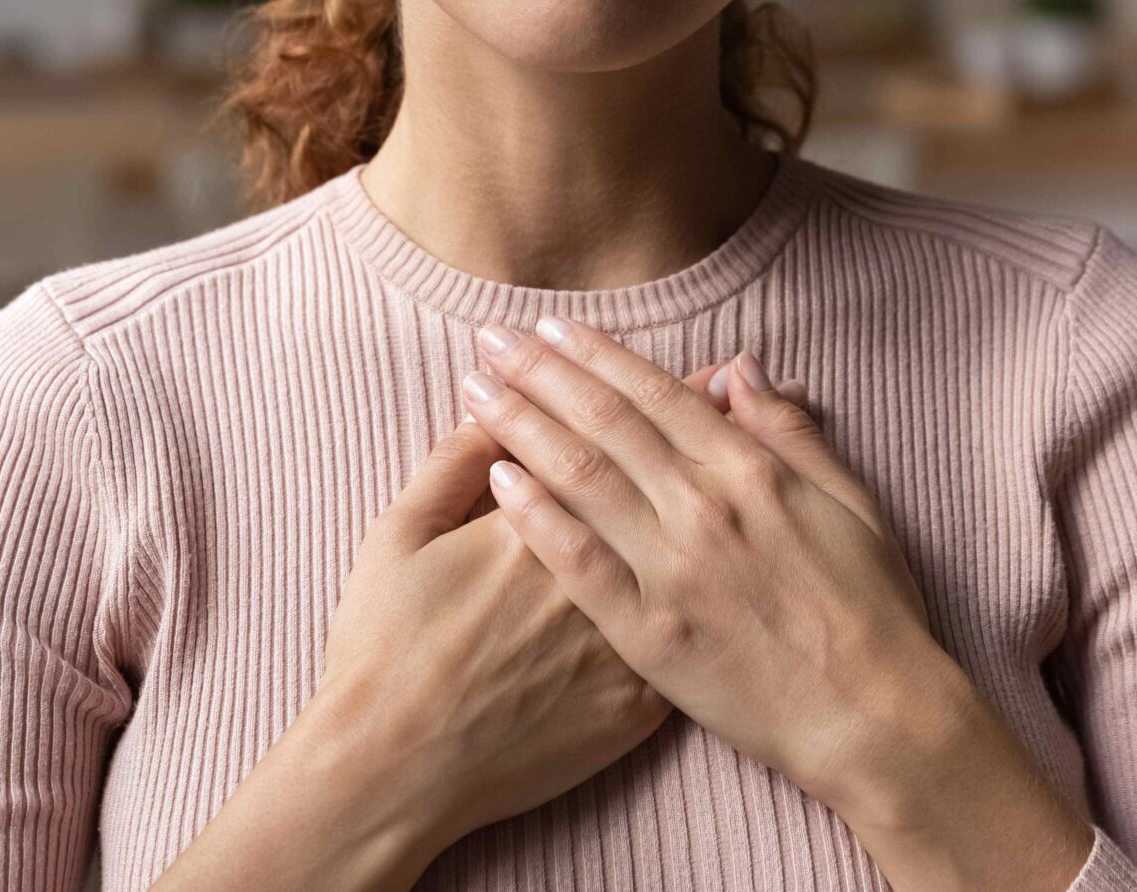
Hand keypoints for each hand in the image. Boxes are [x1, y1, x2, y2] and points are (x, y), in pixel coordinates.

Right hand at [305, 355, 754, 858]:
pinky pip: (694, 643)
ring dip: (727, 501)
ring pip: (695, 559)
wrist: (396, 772)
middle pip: (668, 488)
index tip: (696, 364)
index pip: (614, 439)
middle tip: (737, 380)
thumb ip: (451, 464)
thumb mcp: (397, 536)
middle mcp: (599, 575)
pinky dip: (723, 594)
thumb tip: (495, 408)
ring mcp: (626, 643)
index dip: (658, 396)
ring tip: (754, 455)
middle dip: (706, 430)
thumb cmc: (383, 649)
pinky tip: (739, 564)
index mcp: (542, 522)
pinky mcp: (638, 706)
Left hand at [459, 319, 942, 806]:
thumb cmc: (871, 609)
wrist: (874, 716)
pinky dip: (537, 517)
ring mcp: (672, 570)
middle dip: (540, 373)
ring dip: (522, 426)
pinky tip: (497, 482)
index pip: (656, 393)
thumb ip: (787, 430)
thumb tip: (738, 367)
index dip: (596, 354)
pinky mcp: (648, 635)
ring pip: (581, 478)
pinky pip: (579, 564)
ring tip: (475, 391)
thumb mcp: (849, 500)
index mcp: (752, 471)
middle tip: (489, 339)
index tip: (549, 326)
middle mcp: (703, 508)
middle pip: (604, 421)